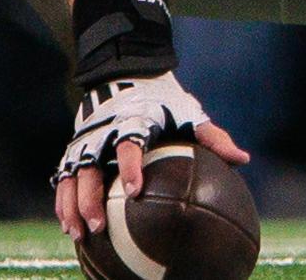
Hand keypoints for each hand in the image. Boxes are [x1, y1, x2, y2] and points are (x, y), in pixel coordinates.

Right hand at [51, 73, 247, 240]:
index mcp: (133, 120)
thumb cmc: (163, 99)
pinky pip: (64, 177)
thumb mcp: (188, 112)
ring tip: (79, 234)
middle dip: (92, 197)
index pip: (129, 143)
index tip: (134, 190)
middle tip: (100, 225)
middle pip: (91, 166)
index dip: (130, 165)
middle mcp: (104, 131)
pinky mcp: (74, 147)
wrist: (124, 71)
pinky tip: (70, 226)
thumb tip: (242, 160)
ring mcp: (85, 140)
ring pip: (72, 175)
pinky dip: (64, 201)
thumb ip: (212, 136)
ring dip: (73, 205)